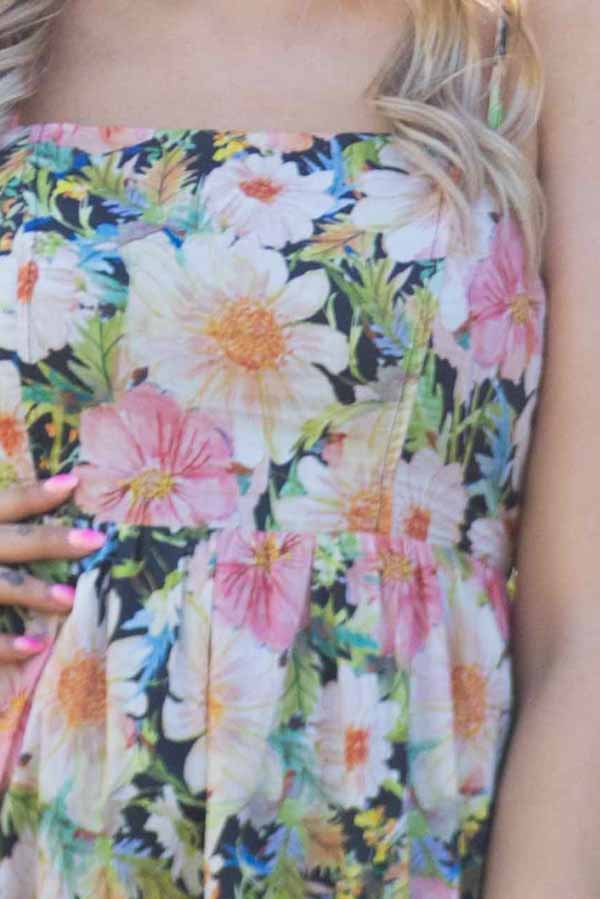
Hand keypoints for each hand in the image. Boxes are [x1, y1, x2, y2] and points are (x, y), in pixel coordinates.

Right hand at [0, 473, 105, 663]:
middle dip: (51, 540)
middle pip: (9, 540)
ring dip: (33, 592)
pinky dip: (5, 643)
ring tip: (71, 599)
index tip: (74, 483)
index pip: (2, 503)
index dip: (35, 493)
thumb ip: (0, 518)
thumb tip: (58, 493)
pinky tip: (35, 646)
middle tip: (95, 541)